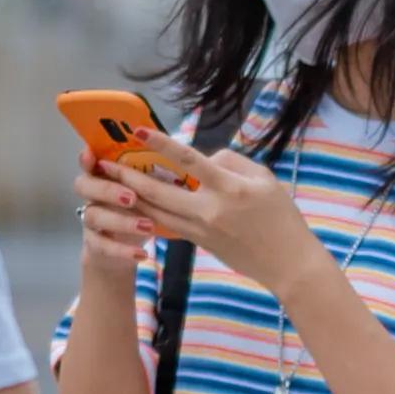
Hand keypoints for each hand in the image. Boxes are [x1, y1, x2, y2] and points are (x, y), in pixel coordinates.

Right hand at [75, 156, 161, 268]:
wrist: (125, 249)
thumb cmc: (137, 210)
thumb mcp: (145, 192)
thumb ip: (152, 175)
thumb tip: (182, 157)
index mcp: (103, 176)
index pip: (89, 162)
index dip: (86, 159)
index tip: (91, 154)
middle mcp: (91, 195)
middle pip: (84, 186)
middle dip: (107, 189)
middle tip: (132, 197)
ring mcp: (90, 220)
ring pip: (93, 216)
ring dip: (121, 221)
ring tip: (148, 226)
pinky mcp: (94, 244)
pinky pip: (102, 246)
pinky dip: (122, 250)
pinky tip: (142, 254)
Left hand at [112, 139, 318, 288]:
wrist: (288, 263)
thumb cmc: (282, 217)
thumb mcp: (264, 178)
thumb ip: (232, 162)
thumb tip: (206, 158)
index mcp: (228, 187)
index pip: (187, 159)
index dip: (160, 143)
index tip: (137, 130)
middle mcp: (209, 208)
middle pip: (159, 190)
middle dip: (129, 177)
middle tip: (106, 165)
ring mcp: (201, 229)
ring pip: (157, 211)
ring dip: (132, 198)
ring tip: (112, 185)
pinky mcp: (199, 243)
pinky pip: (168, 225)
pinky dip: (149, 214)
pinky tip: (133, 206)